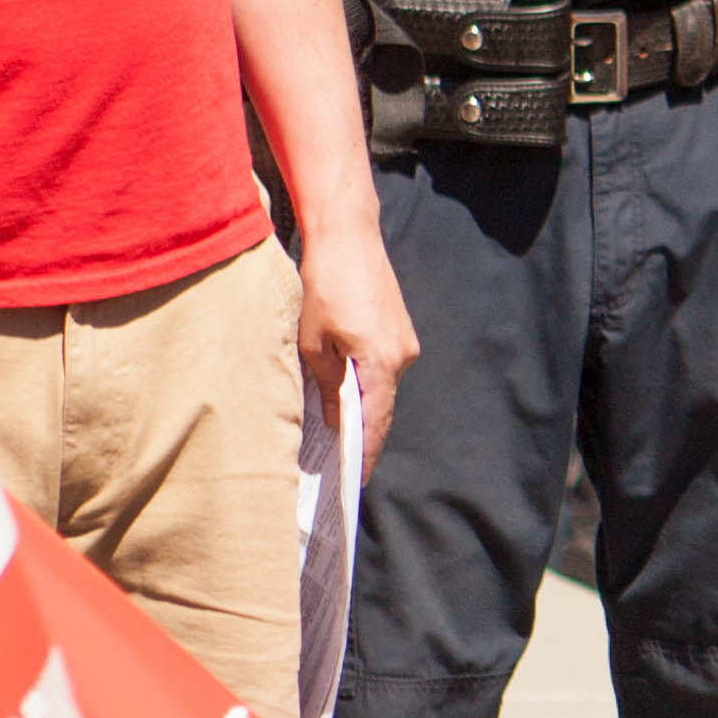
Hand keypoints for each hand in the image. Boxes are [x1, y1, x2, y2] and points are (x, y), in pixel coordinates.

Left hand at [294, 212, 414, 467]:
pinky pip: (383, 367)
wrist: (348, 237)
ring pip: (382, 386)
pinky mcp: (399, 329)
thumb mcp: (312, 342)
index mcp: (381, 363)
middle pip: (382, 407)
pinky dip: (366, 382)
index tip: (355, 481)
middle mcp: (402, 356)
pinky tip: (344, 389)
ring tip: (336, 428)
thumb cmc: (325, 286)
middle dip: (362, 434)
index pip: (375, 422)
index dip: (364, 453)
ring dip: (362, 405)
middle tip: (340, 463)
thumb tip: (333, 417)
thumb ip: (325, 384)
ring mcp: (405, 341)